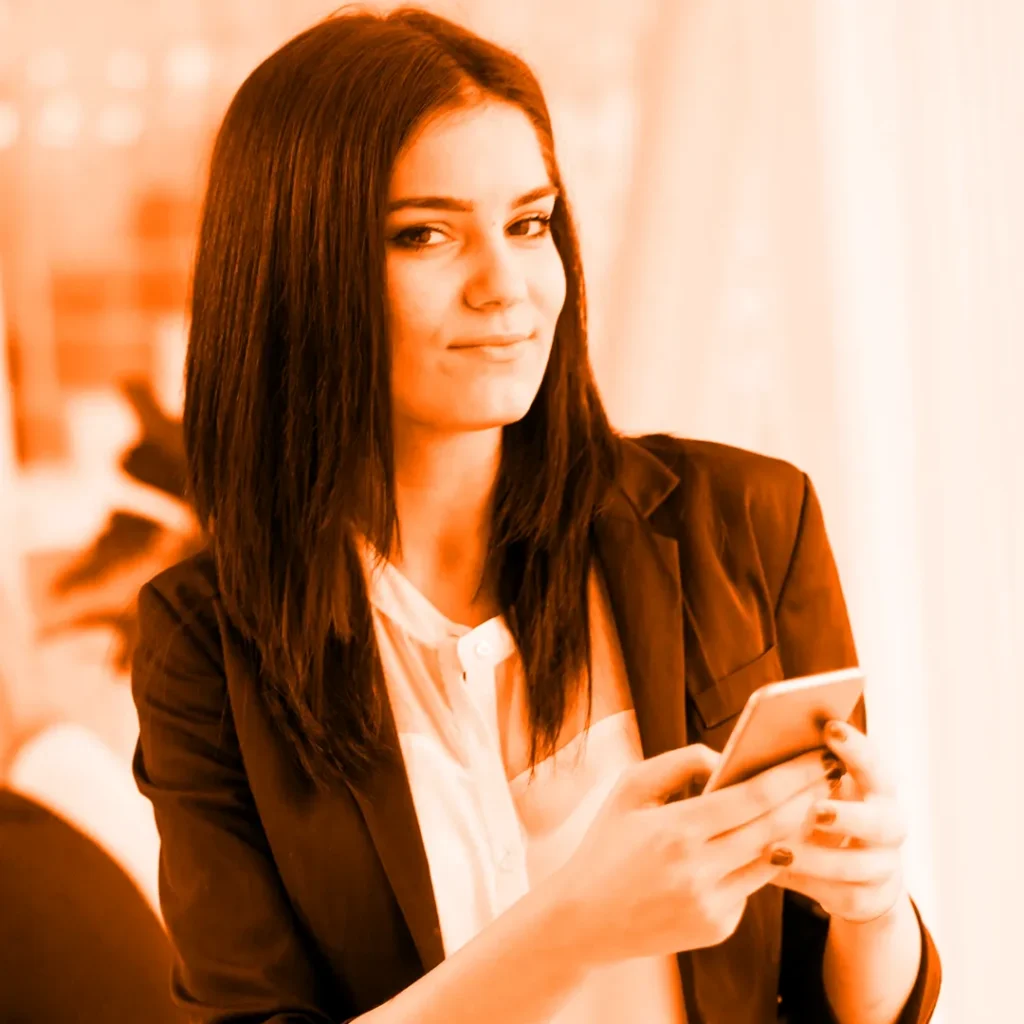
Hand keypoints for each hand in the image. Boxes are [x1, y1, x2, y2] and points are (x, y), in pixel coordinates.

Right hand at [554, 744, 836, 964]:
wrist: (583, 919)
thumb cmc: (606, 844)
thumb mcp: (630, 789)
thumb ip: (680, 763)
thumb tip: (727, 758)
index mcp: (676, 830)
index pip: (752, 797)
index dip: (792, 774)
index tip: (817, 754)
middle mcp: (698, 871)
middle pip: (775, 827)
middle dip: (809, 796)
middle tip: (832, 771)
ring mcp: (711, 904)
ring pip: (773, 859)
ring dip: (798, 828)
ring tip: (815, 799)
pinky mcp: (718, 927)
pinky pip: (753, 885)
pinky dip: (764, 859)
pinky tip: (775, 838)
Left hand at [767, 720, 908, 923]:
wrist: (856, 873)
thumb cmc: (821, 812)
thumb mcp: (817, 787)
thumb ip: (797, 769)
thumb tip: (749, 746)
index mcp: (876, 786)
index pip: (873, 762)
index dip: (855, 746)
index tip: (829, 728)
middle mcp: (889, 823)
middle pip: (882, 822)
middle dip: (848, 816)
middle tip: (815, 810)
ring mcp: (885, 864)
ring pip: (857, 866)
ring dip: (815, 858)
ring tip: (776, 850)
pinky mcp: (871, 897)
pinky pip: (842, 895)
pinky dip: (808, 883)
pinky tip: (776, 872)